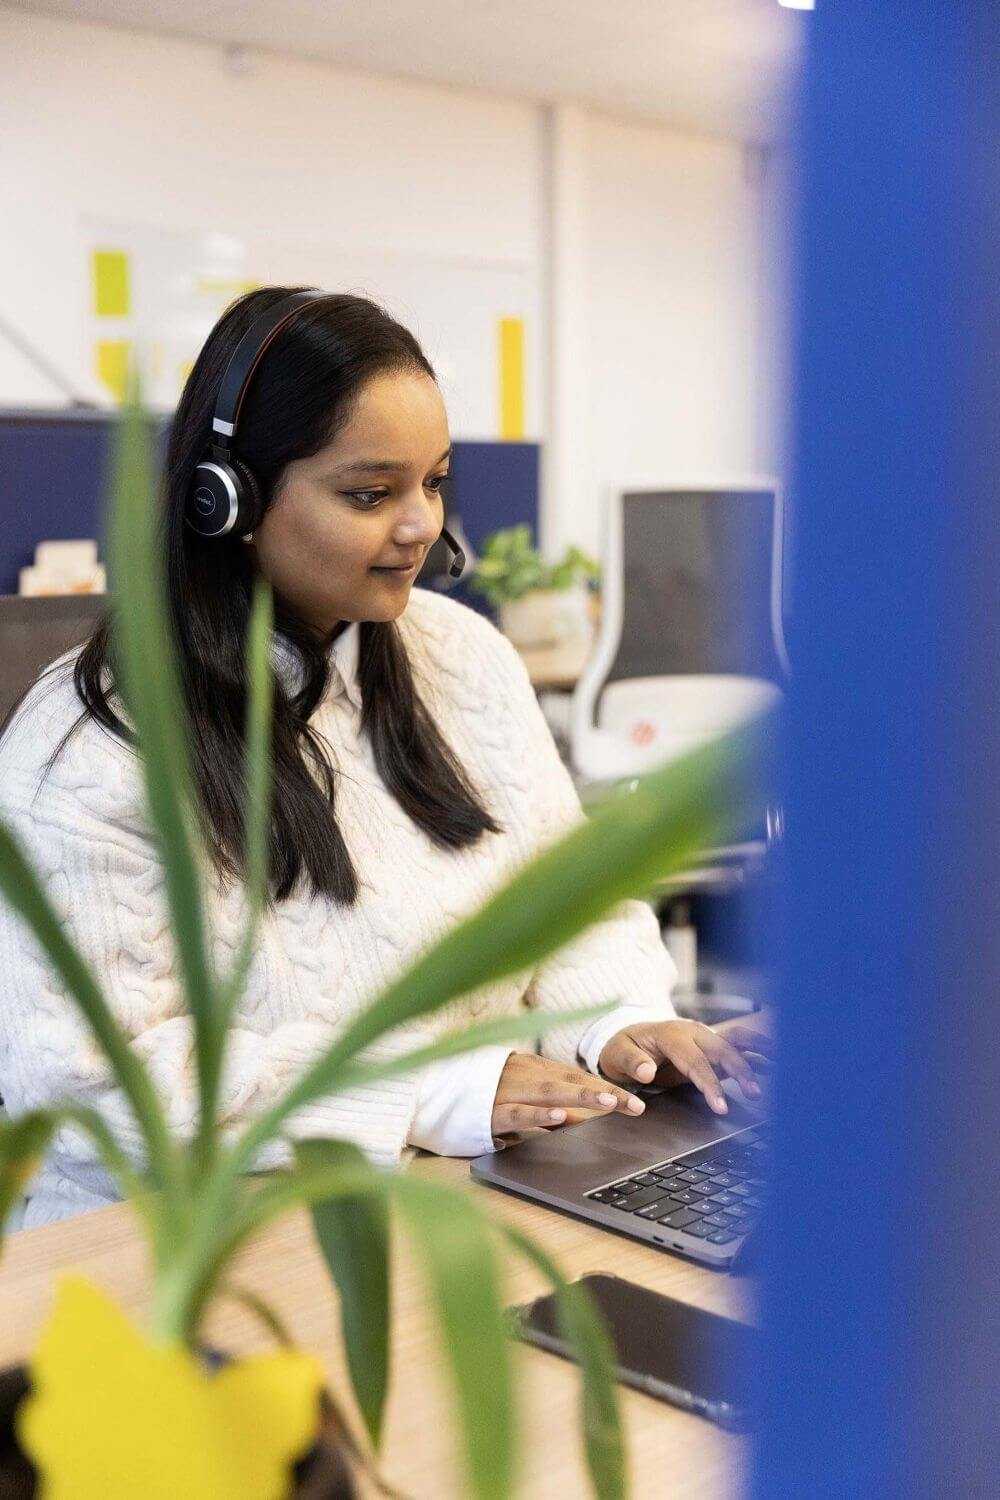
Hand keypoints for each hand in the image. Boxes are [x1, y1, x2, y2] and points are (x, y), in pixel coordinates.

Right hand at [491, 1052, 645, 1143]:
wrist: (438, 1090)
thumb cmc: (485, 1094)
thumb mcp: (522, 1095)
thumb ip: (549, 1105)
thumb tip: (581, 1119)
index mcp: (535, 1070)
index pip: (579, 1078)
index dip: (608, 1089)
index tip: (637, 1103)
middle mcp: (526, 1075)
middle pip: (572, 1082)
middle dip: (606, 1093)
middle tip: (635, 1105)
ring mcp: (508, 1091)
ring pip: (550, 1091)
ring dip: (582, 1096)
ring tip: (609, 1103)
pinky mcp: (491, 1110)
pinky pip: (518, 1112)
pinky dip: (539, 1114)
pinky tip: (559, 1116)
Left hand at [598, 1016, 775, 1116]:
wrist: (629, 1036)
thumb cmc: (623, 1046)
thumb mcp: (616, 1053)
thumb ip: (631, 1062)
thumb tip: (647, 1072)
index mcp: (671, 1033)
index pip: (694, 1060)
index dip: (709, 1083)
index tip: (720, 1105)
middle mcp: (693, 1030)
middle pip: (722, 1048)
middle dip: (740, 1070)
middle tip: (753, 1093)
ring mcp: (705, 1036)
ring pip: (736, 1042)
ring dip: (755, 1056)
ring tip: (777, 1071)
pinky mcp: (712, 1045)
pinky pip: (739, 1047)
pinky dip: (759, 1053)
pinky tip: (777, 1063)